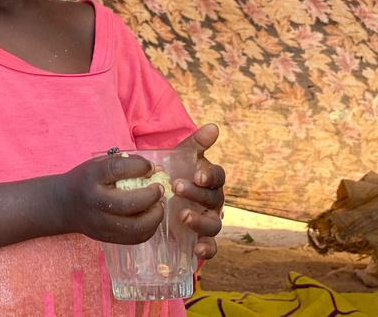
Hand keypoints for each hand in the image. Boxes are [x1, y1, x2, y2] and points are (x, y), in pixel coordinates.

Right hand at [55, 153, 165, 244]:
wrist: (63, 205)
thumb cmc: (85, 180)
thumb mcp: (97, 165)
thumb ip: (124, 164)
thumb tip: (156, 169)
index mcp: (91, 178)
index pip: (117, 169)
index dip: (139, 166)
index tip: (150, 167)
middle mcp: (95, 202)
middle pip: (129, 203)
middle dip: (152, 196)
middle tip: (159, 189)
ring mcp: (101, 224)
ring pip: (136, 227)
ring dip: (155, 216)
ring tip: (158, 205)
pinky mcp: (107, 238)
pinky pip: (136, 238)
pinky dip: (149, 229)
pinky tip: (150, 218)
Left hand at [172, 123, 224, 258]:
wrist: (159, 198)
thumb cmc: (175, 174)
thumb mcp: (180, 157)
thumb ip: (195, 143)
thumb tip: (214, 126)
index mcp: (210, 180)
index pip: (218, 176)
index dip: (210, 176)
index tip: (197, 174)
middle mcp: (213, 201)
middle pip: (213, 198)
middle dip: (196, 193)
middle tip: (176, 187)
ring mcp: (209, 220)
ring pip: (213, 224)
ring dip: (200, 221)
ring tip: (183, 216)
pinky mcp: (200, 239)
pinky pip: (211, 247)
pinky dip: (207, 250)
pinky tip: (197, 251)